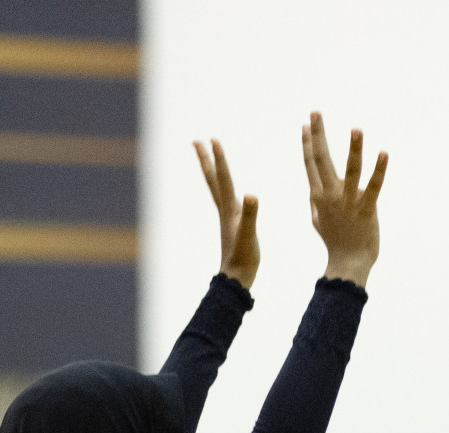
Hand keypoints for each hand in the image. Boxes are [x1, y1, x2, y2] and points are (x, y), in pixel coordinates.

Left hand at [194, 138, 259, 289]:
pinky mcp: (232, 225)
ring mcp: (227, 218)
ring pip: (217, 189)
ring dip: (212, 172)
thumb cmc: (243, 258)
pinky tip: (229, 191)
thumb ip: (250, 214)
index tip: (213, 139)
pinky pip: (226, 200)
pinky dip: (224, 189)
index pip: (224, 179)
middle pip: (213, 180)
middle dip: (206, 160)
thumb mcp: (249, 235)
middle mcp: (225, 210)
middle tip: (198, 141)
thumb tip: (250, 194)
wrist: (236, 278)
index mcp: (229, 210)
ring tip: (208, 159)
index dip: (220, 159)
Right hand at [301, 111, 386, 285]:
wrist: (348, 263)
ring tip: (356, 128)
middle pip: (322, 160)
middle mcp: (330, 195)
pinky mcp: (366, 209)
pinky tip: (384, 152)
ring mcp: (348, 202)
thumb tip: (313, 190)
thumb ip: (316, 202)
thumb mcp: (318, 219)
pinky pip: (374, 186)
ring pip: (351, 170)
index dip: (308, 143)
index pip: (310, 164)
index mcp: (318, 196)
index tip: (306, 124)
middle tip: (316, 112)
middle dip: (319, 134)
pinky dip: (380, 169)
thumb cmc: (335, 242)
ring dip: (354, 148)